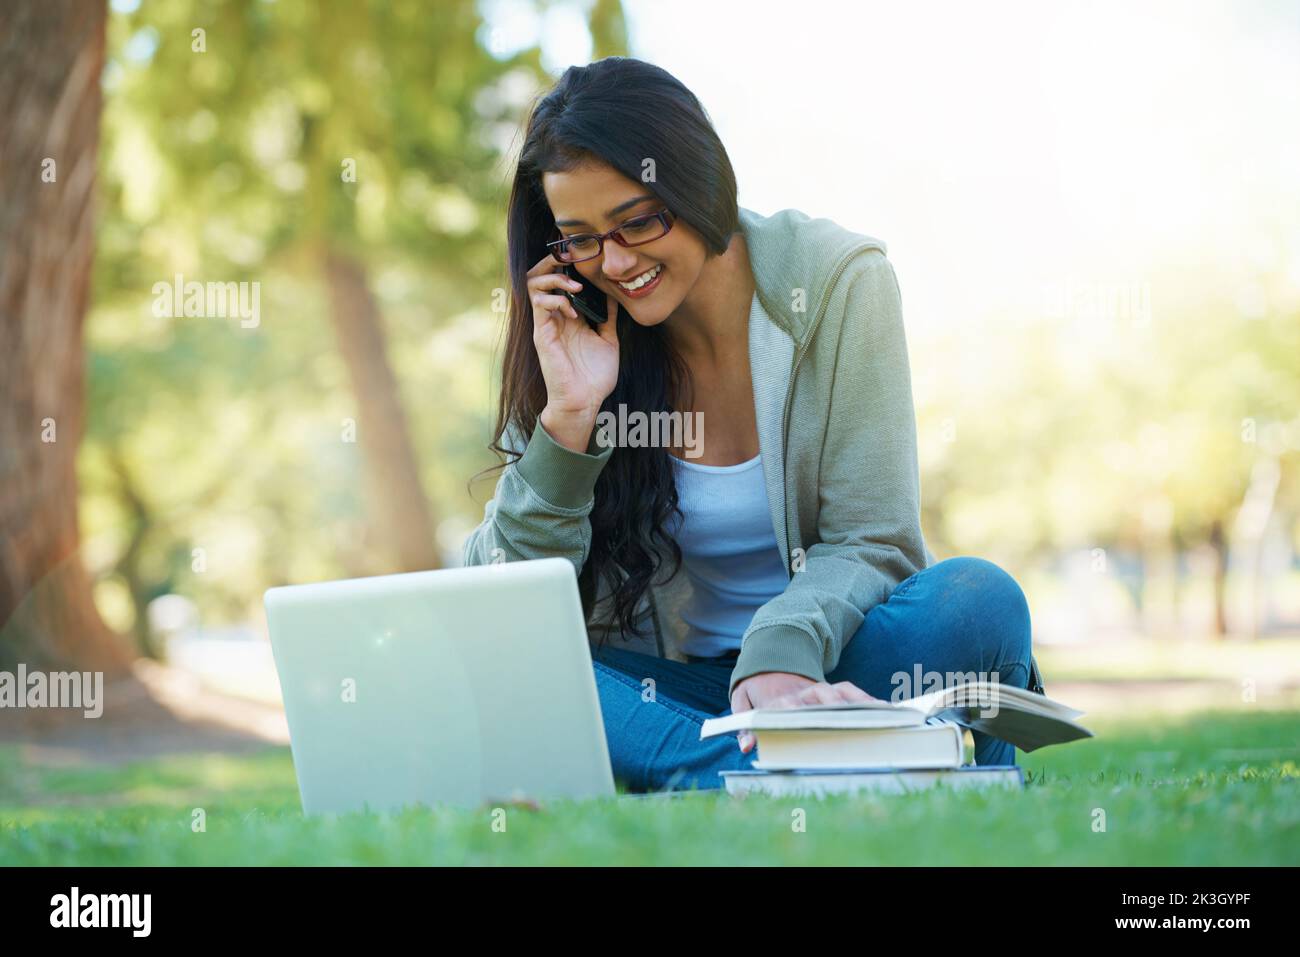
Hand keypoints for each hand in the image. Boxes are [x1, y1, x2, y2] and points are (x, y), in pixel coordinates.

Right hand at [527, 253, 619, 451]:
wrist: (585, 402)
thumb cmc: (595, 377)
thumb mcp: (608, 340)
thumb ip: (608, 317)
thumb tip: (613, 295)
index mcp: (569, 317)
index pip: (559, 281)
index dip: (566, 266)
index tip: (583, 257)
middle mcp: (554, 317)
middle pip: (539, 276)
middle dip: (551, 262)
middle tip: (570, 260)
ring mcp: (546, 325)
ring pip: (533, 285)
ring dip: (554, 279)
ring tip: (575, 287)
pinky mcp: (542, 335)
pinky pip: (539, 305)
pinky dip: (556, 300)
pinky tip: (572, 311)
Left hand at [729, 672, 877, 752]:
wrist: (769, 665)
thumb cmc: (758, 694)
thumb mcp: (744, 705)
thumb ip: (745, 728)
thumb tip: (748, 746)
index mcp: (780, 700)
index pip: (789, 709)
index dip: (797, 717)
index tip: (805, 727)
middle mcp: (802, 693)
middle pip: (821, 700)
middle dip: (835, 712)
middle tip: (851, 727)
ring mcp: (819, 690)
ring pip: (839, 695)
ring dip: (857, 706)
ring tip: (878, 718)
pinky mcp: (832, 689)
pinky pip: (851, 692)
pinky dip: (867, 700)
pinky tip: (885, 711)